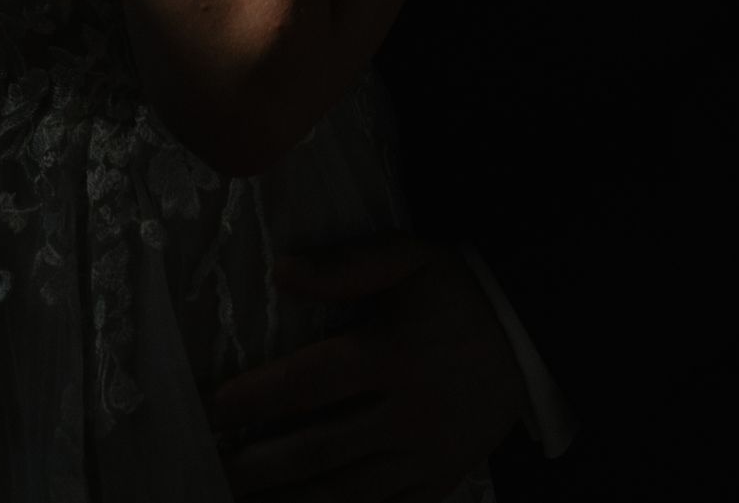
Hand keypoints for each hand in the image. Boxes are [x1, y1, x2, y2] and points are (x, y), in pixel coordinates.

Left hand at [208, 237, 525, 499]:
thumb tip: (281, 272)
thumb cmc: (457, 294)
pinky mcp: (439, 484)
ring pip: (346, 493)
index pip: (310, 381)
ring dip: (288, 502)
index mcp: (393, 354)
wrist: (531, 340)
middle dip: (257, 464)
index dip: (256, 398)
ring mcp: (424, 457)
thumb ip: (346, 265)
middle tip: (207, 469)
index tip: (209, 408)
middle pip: (318, 449)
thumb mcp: (409, 259)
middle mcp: (406, 413)